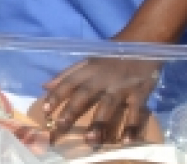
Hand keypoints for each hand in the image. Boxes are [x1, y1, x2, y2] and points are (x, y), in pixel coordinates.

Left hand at [41, 56, 159, 146]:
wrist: (142, 44)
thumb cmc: (110, 57)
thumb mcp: (87, 61)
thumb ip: (66, 74)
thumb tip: (44, 86)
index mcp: (88, 69)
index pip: (68, 82)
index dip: (56, 96)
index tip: (45, 112)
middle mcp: (102, 78)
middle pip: (84, 95)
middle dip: (71, 111)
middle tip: (60, 128)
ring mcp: (121, 86)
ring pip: (108, 105)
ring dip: (99, 123)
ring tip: (90, 141)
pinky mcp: (139, 93)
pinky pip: (135, 112)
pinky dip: (132, 127)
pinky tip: (126, 141)